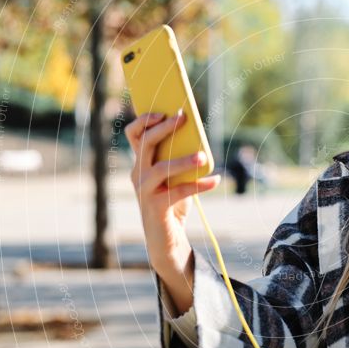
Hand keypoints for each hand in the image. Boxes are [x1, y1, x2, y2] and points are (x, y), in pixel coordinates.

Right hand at [125, 111, 220, 274]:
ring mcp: (144, 190)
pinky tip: (214, 180)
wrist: (166, 238)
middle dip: (163, 127)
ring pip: (161, 168)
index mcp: (141, 162)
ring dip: (183, 160)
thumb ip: (180, 157)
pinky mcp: (156, 206)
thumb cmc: (172, 202)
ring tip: (202, 156)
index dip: (144, 119)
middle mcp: (138, 173)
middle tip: (183, 118)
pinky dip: (199, 185)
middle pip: (145, 143)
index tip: (163, 109)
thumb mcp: (175, 176)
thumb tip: (198, 140)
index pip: (134, 134)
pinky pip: (179, 192)